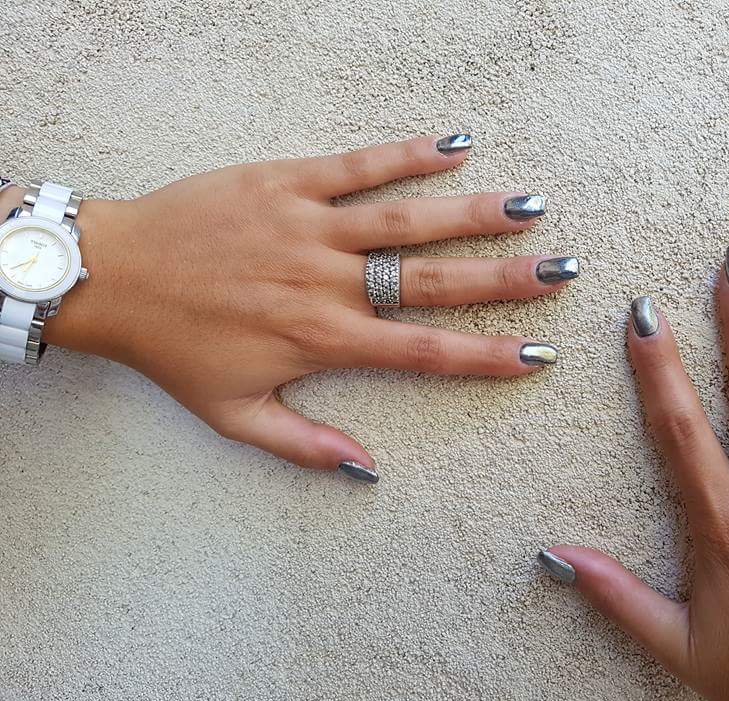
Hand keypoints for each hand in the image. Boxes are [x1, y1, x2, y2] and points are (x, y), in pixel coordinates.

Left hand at [37, 134, 578, 480]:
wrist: (114, 276)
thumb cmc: (175, 349)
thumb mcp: (234, 417)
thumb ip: (305, 447)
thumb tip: (368, 473)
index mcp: (323, 340)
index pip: (424, 352)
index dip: (486, 356)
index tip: (538, 354)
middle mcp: (328, 283)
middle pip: (433, 281)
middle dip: (505, 279)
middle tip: (560, 271)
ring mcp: (310, 227)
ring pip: (407, 220)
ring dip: (473, 213)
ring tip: (529, 208)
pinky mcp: (286, 182)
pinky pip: (357, 166)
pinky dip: (407, 154)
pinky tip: (454, 144)